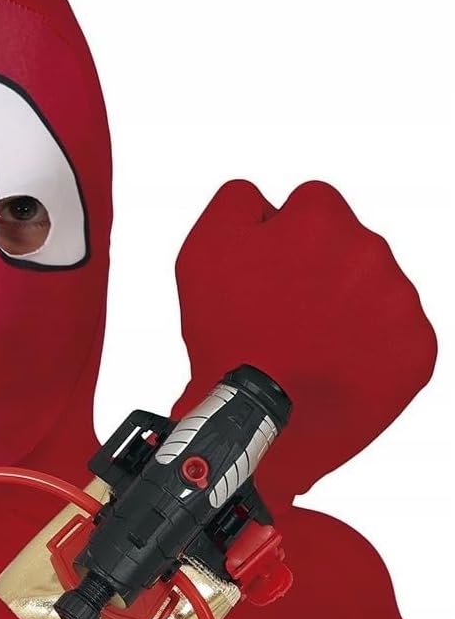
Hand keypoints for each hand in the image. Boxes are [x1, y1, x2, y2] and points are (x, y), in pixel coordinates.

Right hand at [170, 179, 435, 511]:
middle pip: (346, 246)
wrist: (256, 420)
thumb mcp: (200, 251)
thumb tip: (268, 198)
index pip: (311, 205)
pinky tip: (336, 368)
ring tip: (309, 348)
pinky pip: (397, 335)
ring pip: (374, 289)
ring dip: (346, 310)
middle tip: (283, 319)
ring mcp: (400, 301)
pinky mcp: (418, 348)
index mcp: (321, 218)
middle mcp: (371, 250)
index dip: (282, 241)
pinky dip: (370, 349)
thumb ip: (236, 201)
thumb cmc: (224, 337)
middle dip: (318, 273)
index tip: (267, 280)